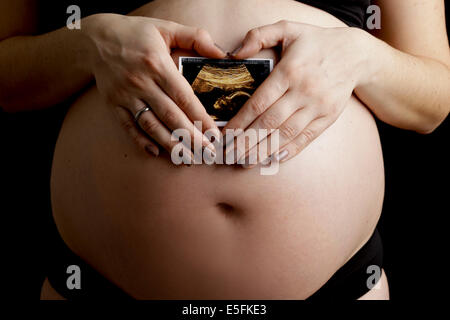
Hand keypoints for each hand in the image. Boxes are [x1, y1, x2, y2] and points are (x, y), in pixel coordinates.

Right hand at [83, 14, 225, 157]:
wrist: (95, 38)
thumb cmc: (136, 33)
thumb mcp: (166, 26)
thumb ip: (196, 37)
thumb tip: (222, 54)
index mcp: (158, 64)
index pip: (184, 97)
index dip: (201, 118)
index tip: (215, 134)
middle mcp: (141, 82)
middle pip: (170, 116)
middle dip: (191, 137)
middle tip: (208, 153)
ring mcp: (125, 95)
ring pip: (151, 125)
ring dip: (170, 144)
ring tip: (187, 158)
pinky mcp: (113, 103)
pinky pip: (128, 126)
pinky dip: (141, 141)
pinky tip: (156, 152)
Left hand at [224, 20, 368, 166]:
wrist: (356, 54)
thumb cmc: (316, 42)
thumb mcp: (288, 29)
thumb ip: (259, 35)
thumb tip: (234, 54)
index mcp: (290, 71)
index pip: (259, 102)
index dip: (241, 121)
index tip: (226, 133)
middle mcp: (304, 91)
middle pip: (270, 123)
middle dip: (247, 141)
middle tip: (230, 154)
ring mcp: (318, 106)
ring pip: (286, 134)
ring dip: (264, 151)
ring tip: (246, 162)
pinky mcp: (328, 117)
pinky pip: (307, 138)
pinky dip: (289, 150)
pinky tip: (272, 159)